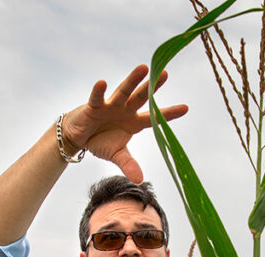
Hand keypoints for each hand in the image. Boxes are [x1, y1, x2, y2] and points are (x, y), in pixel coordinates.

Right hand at [60, 64, 188, 182]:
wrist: (79, 137)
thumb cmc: (100, 141)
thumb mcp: (116, 154)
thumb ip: (128, 165)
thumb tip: (139, 180)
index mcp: (134, 122)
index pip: (153, 117)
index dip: (169, 114)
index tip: (186, 108)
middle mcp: (125, 110)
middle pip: (141, 98)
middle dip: (152, 87)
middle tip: (165, 74)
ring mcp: (110, 106)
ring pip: (123, 91)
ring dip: (132, 80)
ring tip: (143, 68)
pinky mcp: (93, 107)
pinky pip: (97, 98)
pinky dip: (99, 91)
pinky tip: (102, 82)